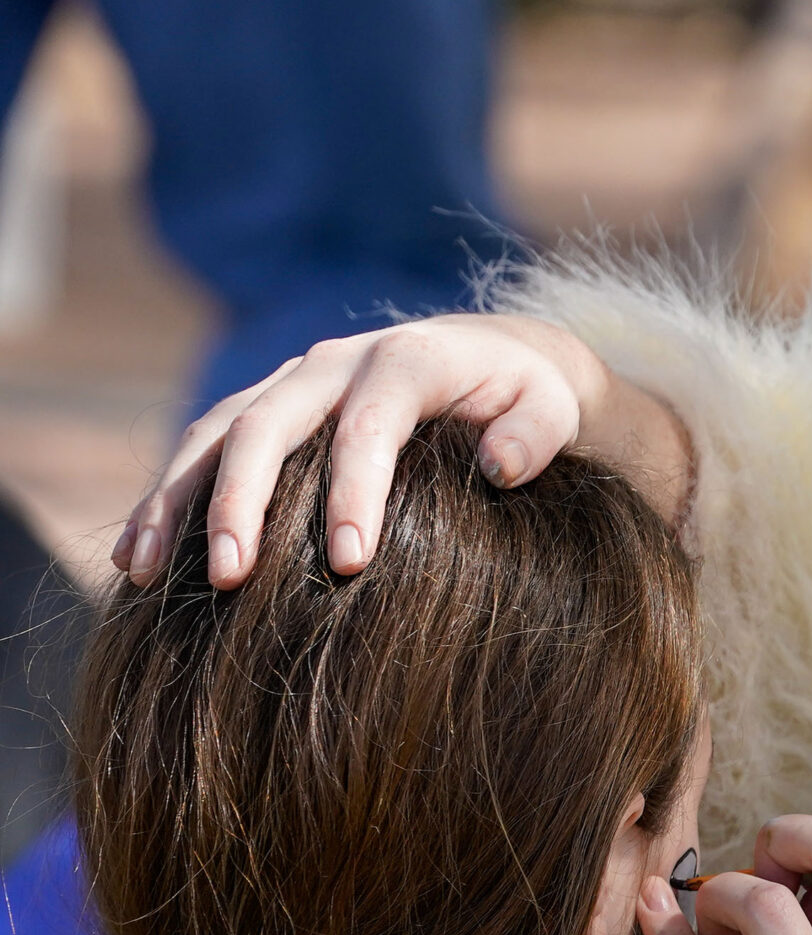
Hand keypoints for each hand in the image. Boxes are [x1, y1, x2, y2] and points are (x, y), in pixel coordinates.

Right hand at [116, 313, 690, 589]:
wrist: (494, 356)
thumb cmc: (530, 398)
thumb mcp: (553, 407)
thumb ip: (535, 434)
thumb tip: (500, 468)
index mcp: (405, 361)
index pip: (369, 426)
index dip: (353, 491)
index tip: (348, 564)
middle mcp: (334, 364)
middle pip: (269, 425)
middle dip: (242, 500)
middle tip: (232, 578)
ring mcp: (291, 384)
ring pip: (215, 433)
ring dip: (174, 500)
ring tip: (144, 571)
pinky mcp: (267, 409)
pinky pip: (203, 449)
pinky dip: (165, 499)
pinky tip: (135, 558)